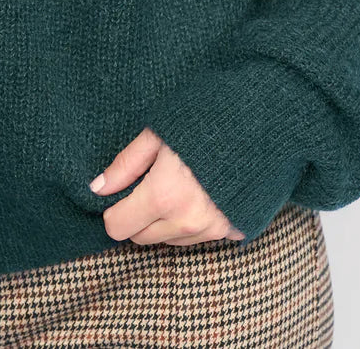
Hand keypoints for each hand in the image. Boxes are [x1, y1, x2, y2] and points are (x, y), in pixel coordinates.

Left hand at [89, 127, 245, 245]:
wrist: (262, 121)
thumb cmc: (205, 119)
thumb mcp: (157, 133)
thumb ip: (126, 165)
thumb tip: (98, 188)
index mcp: (164, 195)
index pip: (118, 228)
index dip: (113, 211)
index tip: (120, 194)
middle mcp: (187, 221)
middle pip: (142, 238)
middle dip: (137, 216)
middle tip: (149, 183)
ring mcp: (213, 229)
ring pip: (170, 240)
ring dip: (165, 221)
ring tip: (179, 184)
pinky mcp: (233, 231)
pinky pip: (199, 238)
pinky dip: (192, 222)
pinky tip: (201, 193)